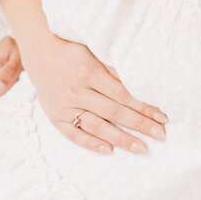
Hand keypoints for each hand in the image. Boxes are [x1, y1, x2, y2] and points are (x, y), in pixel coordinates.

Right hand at [27, 36, 167, 156]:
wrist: (38, 50)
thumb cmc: (72, 49)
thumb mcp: (94, 51)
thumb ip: (114, 68)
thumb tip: (141, 84)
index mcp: (89, 72)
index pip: (123, 94)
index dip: (144, 107)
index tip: (162, 117)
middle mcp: (76, 91)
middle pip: (114, 112)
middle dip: (139, 124)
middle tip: (160, 135)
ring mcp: (64, 105)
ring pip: (97, 126)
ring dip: (121, 138)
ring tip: (142, 148)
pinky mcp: (55, 116)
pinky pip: (73, 134)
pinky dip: (91, 143)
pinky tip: (109, 150)